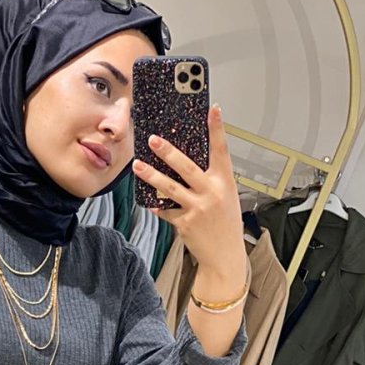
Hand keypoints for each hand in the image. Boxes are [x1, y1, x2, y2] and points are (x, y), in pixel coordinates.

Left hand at [133, 105, 247, 286]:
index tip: (212, 109)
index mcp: (225, 182)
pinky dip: (156, 206)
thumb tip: (187, 164)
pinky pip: (165, 211)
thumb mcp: (226, 197)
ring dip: (151, 176)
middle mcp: (211, 193)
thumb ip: (210, 181)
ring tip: (137, 165)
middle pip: (186, 167)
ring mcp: (197, 208)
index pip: (221, 150)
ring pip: (169, 188)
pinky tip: (147, 201)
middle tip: (153, 139)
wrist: (225, 255)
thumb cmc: (226, 224)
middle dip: (168, 151)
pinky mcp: (184, 223)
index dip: (217, 129)